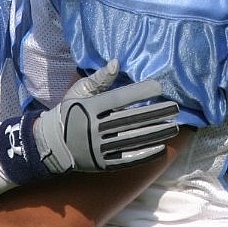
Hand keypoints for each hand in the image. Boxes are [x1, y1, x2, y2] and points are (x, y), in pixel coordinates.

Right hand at [34, 59, 179, 172]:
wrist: (52, 142)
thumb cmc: (70, 110)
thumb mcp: (80, 91)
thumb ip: (99, 78)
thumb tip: (116, 63)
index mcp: (90, 107)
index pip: (120, 98)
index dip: (140, 92)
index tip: (159, 87)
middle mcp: (94, 127)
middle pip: (130, 120)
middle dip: (155, 114)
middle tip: (175, 108)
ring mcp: (98, 147)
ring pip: (132, 140)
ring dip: (155, 134)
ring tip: (173, 127)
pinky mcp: (101, 163)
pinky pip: (126, 159)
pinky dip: (144, 154)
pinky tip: (160, 147)